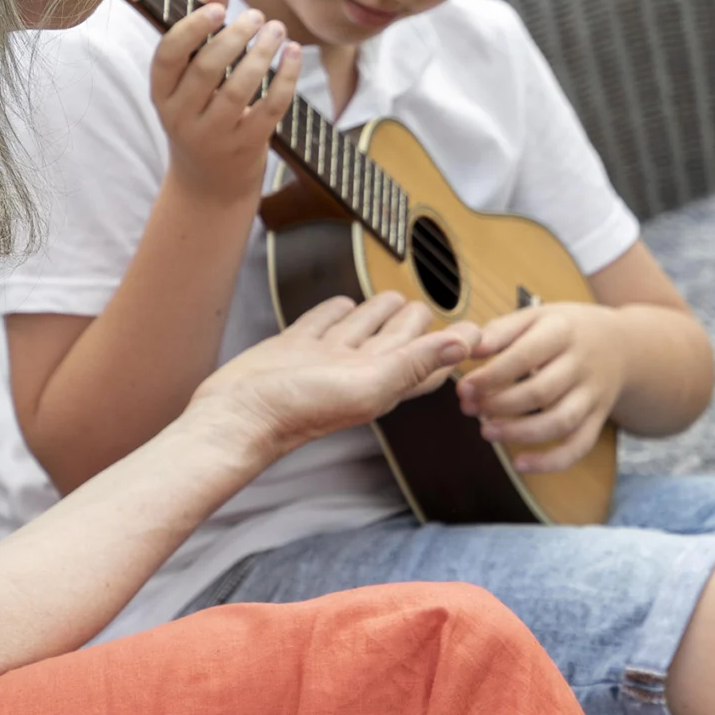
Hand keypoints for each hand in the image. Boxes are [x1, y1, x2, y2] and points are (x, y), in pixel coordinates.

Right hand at [149, 0, 295, 206]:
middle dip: (235, 36)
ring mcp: (214, 135)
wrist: (210, 184)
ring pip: (239, 88)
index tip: (220, 8)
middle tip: (257, 15)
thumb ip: (201, 32)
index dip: (192, 28)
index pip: (168, 56)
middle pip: (207, 68)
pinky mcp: (246, 146)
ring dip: (262, 53)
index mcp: (161, 94)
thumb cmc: (200, 114)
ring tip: (277, 29)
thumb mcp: (190, 81)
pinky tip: (294, 54)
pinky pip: (270, 107)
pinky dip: (286, 78)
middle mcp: (182, 116)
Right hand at [189, 292, 478, 464]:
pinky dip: (337, 312)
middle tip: (440, 305)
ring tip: (400, 299)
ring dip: (382, 311)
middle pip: (400, 339)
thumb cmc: (300, 407)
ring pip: (363, 327)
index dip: (454, 346)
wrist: (236, 415)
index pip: (431, 361)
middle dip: (418, 323)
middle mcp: (358, 368)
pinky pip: (323, 322)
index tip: (477, 329)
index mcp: (385, 380)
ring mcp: (325, 357)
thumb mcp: (368, 383)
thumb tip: (465, 343)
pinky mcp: (294, 346)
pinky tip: (346, 305)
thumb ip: (416, 362)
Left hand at [455, 301, 624, 472]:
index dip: (492, 375)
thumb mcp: (538, 315)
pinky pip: (579, 445)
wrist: (624, 345)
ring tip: (487, 431)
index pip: (525, 355)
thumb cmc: (567, 330)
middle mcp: (582, 364)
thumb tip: (469, 350)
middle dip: (500, 404)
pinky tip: (520, 463)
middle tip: (469, 409)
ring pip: (560, 422)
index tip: (465, 387)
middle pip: (541, 392)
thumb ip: (502, 330)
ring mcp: (593, 395)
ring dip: (519, 432)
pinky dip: (551, 461)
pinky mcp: (598, 419)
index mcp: (563, 331)